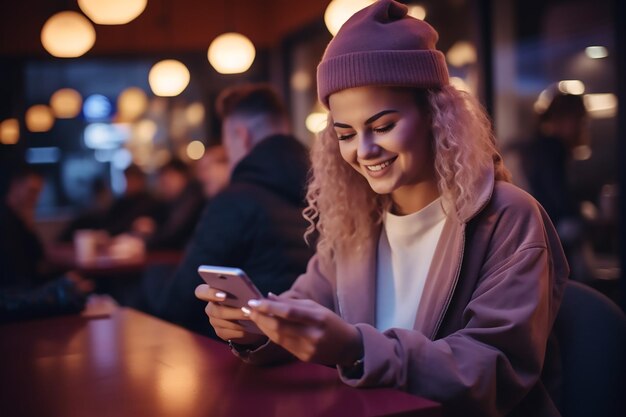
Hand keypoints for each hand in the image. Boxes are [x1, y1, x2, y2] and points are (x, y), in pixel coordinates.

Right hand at [194, 284, 266, 345]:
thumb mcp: (247, 294)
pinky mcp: (221, 333)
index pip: (201, 292)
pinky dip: (240, 330)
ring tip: (252, 317)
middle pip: (215, 311)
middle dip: (233, 311)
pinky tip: (250, 328)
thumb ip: (246, 292)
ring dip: (239, 321)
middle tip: (247, 310)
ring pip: (223, 322)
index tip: (224, 295)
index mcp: (213, 293)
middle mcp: (211, 308)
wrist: (250, 319)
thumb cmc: (247, 300)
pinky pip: (229, 333)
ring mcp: (214, 322)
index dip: (210, 293)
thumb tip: (257, 297)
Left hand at [246, 295, 362, 365]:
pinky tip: (265, 327)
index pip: (289, 312)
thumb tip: (269, 296)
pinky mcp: (304, 357)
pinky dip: (272, 335)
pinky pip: (283, 345)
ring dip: (263, 326)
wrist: (347, 346)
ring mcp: (308, 348)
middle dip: (261, 317)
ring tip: (254, 317)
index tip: (254, 302)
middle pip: (280, 326)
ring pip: (278, 337)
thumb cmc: (331, 322)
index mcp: (318, 318)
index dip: (269, 307)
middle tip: (249, 310)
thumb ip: (292, 302)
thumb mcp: (316, 308)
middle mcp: (313, 335)